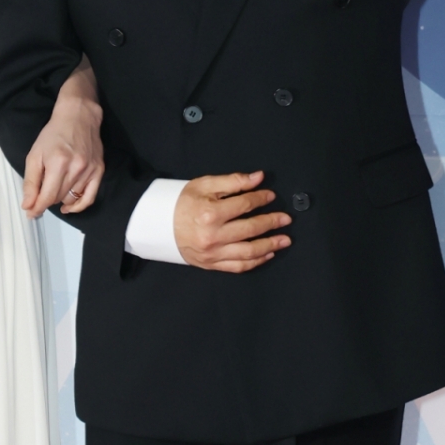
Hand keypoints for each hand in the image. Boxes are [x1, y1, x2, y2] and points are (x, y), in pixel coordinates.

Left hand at [21, 64, 104, 217]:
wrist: (78, 117)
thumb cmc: (54, 134)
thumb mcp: (34, 155)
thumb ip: (31, 182)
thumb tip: (28, 205)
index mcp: (58, 163)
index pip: (47, 197)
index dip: (37, 208)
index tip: (30, 213)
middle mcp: (76, 169)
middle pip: (58, 198)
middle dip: (46, 200)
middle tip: (39, 196)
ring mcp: (90, 171)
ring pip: (71, 198)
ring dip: (60, 199)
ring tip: (54, 190)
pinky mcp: (99, 171)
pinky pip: (90, 198)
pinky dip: (79, 206)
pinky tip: (68, 207)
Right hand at [174, 171, 291, 272]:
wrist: (158, 226)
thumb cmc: (181, 203)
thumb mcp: (204, 185)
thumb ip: (233, 181)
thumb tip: (258, 178)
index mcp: (210, 213)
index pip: (244, 205)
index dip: (261, 199)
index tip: (271, 195)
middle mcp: (213, 236)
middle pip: (251, 229)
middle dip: (272, 223)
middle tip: (286, 219)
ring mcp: (213, 253)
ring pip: (248, 252)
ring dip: (270, 245)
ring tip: (285, 240)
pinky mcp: (211, 264)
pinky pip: (239, 266)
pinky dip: (256, 261)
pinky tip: (268, 254)